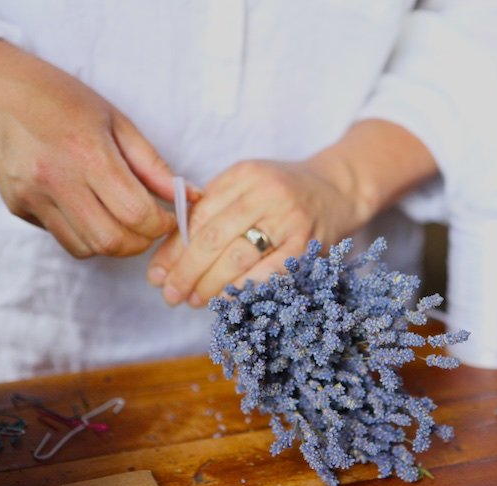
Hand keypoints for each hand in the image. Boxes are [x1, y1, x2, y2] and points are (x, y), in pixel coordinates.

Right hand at [0, 39, 179, 257]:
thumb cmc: (62, 98)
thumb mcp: (117, 122)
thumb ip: (154, 166)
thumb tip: (188, 196)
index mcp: (87, 154)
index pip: (136, 214)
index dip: (162, 224)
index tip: (169, 217)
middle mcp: (56, 180)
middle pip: (112, 241)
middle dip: (141, 241)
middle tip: (150, 225)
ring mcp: (33, 198)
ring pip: (87, 249)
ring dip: (115, 243)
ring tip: (124, 220)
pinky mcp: (19, 208)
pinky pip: (64, 239)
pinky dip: (87, 237)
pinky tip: (93, 213)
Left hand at [147, 157, 370, 306]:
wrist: (338, 190)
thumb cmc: (284, 192)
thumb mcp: (248, 186)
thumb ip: (212, 210)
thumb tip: (169, 257)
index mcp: (244, 174)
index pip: (198, 215)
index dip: (174, 249)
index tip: (158, 274)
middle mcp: (266, 192)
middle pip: (213, 238)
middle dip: (186, 271)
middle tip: (170, 295)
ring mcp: (289, 219)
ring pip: (237, 258)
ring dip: (210, 285)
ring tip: (193, 300)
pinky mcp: (307, 244)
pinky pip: (268, 273)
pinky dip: (244, 290)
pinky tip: (228, 300)